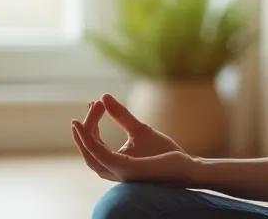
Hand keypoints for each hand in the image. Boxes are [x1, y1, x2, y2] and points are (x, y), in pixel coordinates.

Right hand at [69, 93, 196, 184]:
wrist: (186, 166)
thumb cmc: (163, 152)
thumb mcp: (139, 129)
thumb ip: (121, 115)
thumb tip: (103, 96)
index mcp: (114, 163)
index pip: (95, 144)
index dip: (91, 124)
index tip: (95, 103)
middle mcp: (112, 171)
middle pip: (89, 149)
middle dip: (86, 127)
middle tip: (93, 104)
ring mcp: (118, 172)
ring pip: (90, 154)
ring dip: (84, 134)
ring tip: (81, 116)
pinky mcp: (126, 169)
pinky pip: (100, 155)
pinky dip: (90, 141)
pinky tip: (86, 126)